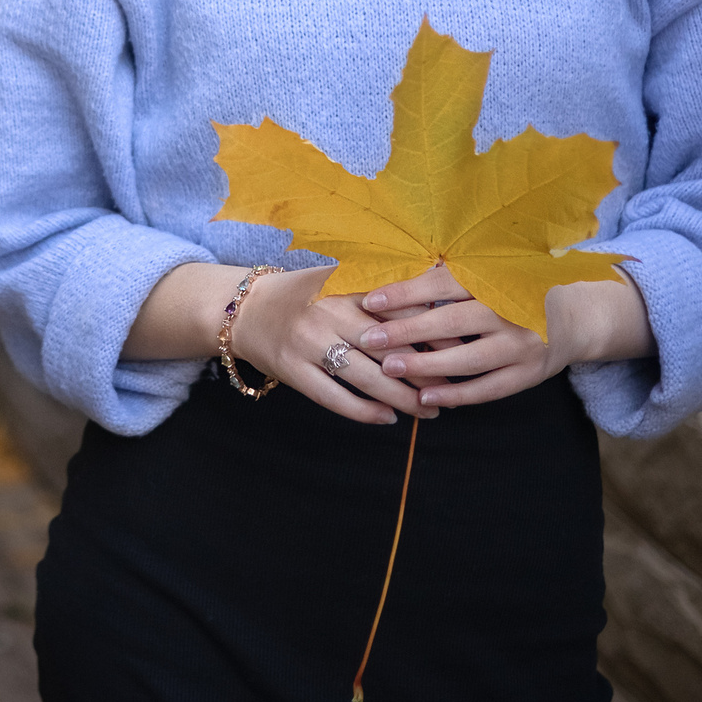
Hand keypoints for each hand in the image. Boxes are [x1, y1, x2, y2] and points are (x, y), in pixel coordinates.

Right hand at [229, 264, 434, 426]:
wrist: (241, 309)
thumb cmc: (301, 296)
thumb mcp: (336, 283)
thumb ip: (377, 295)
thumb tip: (435, 312)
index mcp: (342, 288)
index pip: (395, 311)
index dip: (430, 332)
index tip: (459, 348)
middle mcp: (327, 314)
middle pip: (386, 348)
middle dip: (425, 371)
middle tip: (453, 387)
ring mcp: (307, 344)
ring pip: (365, 377)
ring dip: (402, 398)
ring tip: (429, 410)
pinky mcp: (292, 370)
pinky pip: (334, 398)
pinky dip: (364, 411)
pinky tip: (388, 417)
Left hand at [353, 263, 652, 409]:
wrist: (576, 317)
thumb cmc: (518, 289)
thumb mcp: (493, 272)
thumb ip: (453, 275)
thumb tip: (394, 271)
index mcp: (497, 279)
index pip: (444, 284)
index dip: (406, 292)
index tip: (370, 301)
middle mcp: (510, 312)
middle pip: (451, 323)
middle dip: (406, 331)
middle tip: (369, 338)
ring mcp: (521, 346)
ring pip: (467, 360)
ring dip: (425, 365)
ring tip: (389, 369)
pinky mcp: (528, 375)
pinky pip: (488, 389)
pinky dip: (456, 394)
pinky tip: (426, 396)